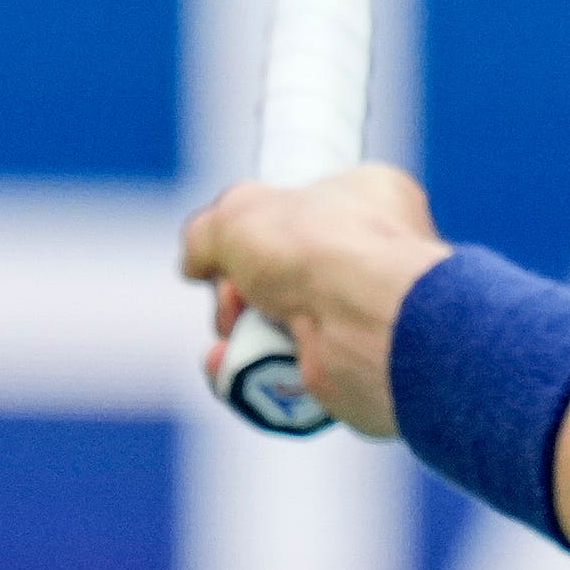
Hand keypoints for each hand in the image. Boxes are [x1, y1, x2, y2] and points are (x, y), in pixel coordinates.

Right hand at [179, 165, 451, 436]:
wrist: (365, 321)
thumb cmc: (320, 247)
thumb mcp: (238, 212)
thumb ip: (207, 232)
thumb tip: (197, 264)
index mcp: (369, 199)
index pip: (302, 210)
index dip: (255, 230)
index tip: (232, 242)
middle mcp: (371, 258)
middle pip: (274, 275)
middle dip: (235, 290)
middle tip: (234, 295)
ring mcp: (358, 317)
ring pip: (271, 326)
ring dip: (238, 331)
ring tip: (237, 329)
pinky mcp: (345, 369)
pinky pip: (281, 370)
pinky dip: (246, 370)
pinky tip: (232, 363)